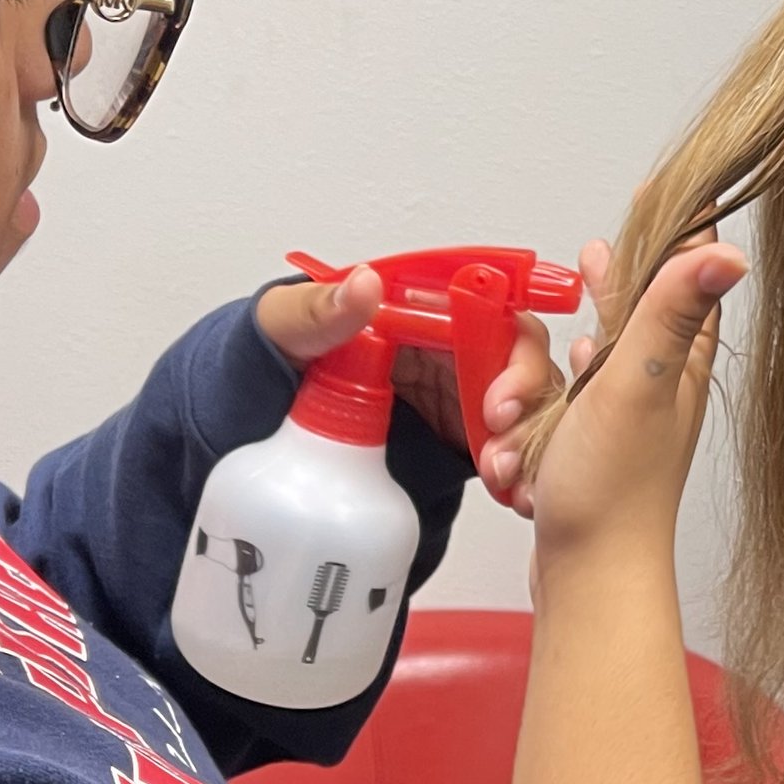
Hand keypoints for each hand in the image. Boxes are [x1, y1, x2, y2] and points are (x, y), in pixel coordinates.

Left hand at [254, 268, 563, 496]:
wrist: (255, 421)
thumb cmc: (271, 359)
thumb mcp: (283, 329)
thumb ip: (319, 309)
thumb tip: (365, 285)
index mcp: (423, 310)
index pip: (495, 316)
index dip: (512, 357)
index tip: (498, 403)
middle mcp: (452, 348)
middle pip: (522, 369)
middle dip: (528, 412)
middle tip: (500, 455)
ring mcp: (460, 395)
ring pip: (524, 412)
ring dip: (527, 447)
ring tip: (504, 484)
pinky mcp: (460, 438)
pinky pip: (507, 450)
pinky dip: (518, 474)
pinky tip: (513, 497)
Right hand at [520, 235, 744, 559]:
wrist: (588, 578)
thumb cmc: (616, 489)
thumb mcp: (640, 382)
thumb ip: (671, 310)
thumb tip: (729, 251)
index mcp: (679, 365)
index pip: (679, 279)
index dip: (666, 235)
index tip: (652, 195)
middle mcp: (652, 388)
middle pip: (604, 322)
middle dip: (551, 336)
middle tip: (532, 342)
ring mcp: (613, 423)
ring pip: (557, 372)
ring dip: (520, 394)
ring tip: (508, 427)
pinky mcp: (580, 454)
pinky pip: (537, 419)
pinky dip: (517, 435)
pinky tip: (513, 458)